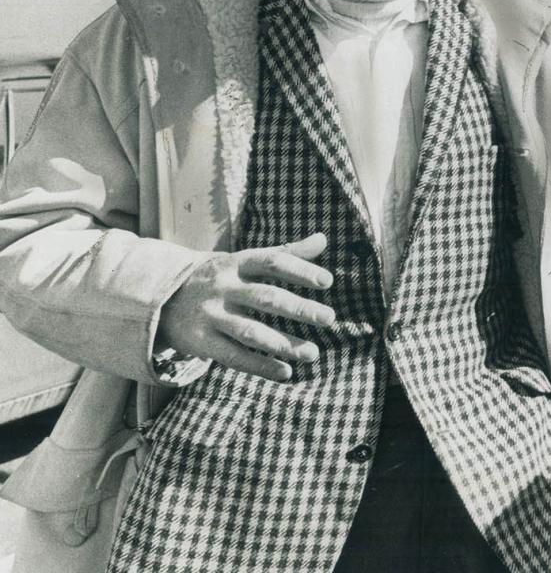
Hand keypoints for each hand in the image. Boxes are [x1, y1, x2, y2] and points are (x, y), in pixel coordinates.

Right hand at [158, 232, 335, 381]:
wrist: (159, 297)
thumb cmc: (217, 276)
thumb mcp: (243, 260)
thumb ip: (284, 253)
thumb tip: (323, 239)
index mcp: (236, 263)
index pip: (272, 262)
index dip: (300, 270)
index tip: (327, 282)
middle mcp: (223, 288)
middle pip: (265, 298)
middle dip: (299, 309)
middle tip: (330, 318)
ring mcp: (210, 315)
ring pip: (250, 332)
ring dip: (283, 344)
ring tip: (313, 353)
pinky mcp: (200, 342)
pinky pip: (233, 356)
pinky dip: (260, 366)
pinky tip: (285, 372)